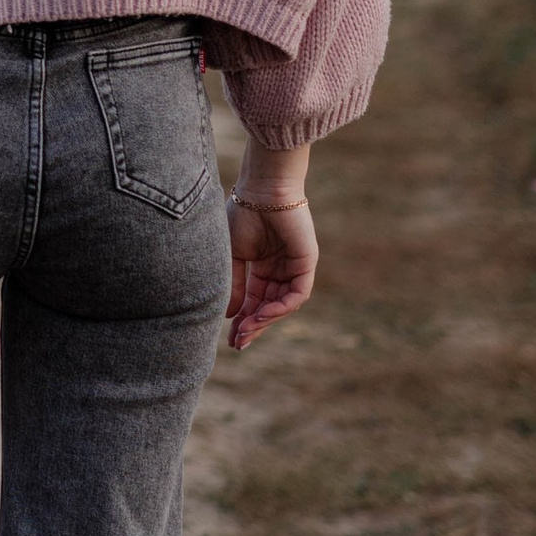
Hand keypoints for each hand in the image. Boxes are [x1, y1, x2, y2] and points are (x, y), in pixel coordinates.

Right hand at [226, 191, 316, 352]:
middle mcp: (278, 268)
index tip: (229, 337)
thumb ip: (234, 285)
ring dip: (265, 320)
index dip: (242, 319)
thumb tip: (229, 315)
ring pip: (282, 304)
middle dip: (253, 326)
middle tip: (238, 344)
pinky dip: (280, 308)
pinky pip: (297, 294)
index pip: (253, 299)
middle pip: (268, 306)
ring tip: (246, 331)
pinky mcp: (306, 264)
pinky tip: (261, 315)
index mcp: (260, 265)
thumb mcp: (231, 255)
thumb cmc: (242, 214)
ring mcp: (293, 267)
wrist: (261, 191)